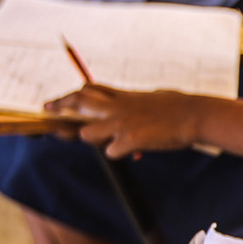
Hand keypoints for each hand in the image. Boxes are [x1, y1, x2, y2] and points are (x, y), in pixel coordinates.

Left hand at [44, 85, 203, 157]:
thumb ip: (134, 101)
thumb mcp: (152, 97)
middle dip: (60, 106)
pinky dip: (119, 153)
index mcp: (124, 96)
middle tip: (48, 111)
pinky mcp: (130, 140)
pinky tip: (134, 151)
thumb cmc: (179, 106)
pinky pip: (111, 152)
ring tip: (109, 141)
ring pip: (87, 133)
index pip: (89, 90)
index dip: (69, 96)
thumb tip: (128, 102)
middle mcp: (118, 107)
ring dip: (93, 140)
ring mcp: (122, 123)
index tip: (55, 102)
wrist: (195, 115)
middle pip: (78, 102)